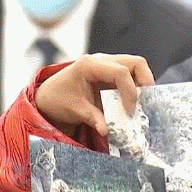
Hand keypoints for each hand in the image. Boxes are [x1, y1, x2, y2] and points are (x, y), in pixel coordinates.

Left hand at [36, 54, 153, 136]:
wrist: (47, 97)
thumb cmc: (57, 100)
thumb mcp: (74, 110)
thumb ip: (92, 118)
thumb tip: (106, 130)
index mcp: (89, 65)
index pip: (121, 72)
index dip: (130, 92)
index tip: (130, 111)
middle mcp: (100, 60)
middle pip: (135, 63)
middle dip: (145, 82)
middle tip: (145, 103)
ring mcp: (105, 64)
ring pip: (135, 66)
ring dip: (141, 84)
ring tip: (138, 104)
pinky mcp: (108, 72)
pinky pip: (129, 75)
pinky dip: (134, 87)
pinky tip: (130, 103)